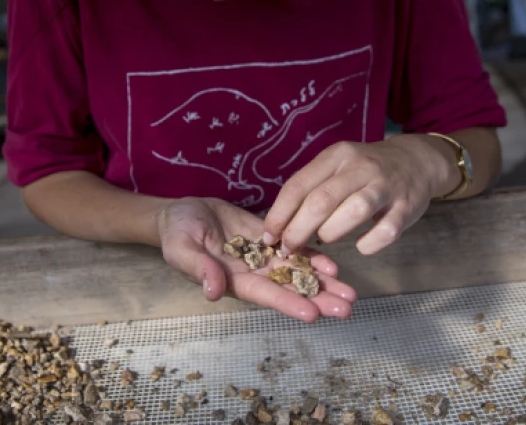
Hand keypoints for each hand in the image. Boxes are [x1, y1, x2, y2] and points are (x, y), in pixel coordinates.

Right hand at [157, 197, 356, 322]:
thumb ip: (198, 268)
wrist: (182, 212)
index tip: (312, 313)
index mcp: (233, 280)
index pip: (265, 294)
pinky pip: (293, 250)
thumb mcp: (180, 248)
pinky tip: (333, 265)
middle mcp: (253, 273)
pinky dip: (312, 258)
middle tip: (347, 308)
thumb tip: (213, 291)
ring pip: (296, 273)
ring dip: (322, 283)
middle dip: (317, 299)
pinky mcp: (267, 239)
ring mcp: (262, 258)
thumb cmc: (175, 233)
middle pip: (289, 289)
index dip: (288, 303)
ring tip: (349, 292)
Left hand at [263, 136, 451, 256]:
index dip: (279, 214)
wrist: (416, 160)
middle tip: (289, 248)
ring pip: (353, 211)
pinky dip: (368, 244)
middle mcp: (360, 167)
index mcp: (336, 156)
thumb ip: (312, 189)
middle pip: (322, 200)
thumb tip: (281, 225)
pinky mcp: (407, 207)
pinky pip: (384, 232)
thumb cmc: (365, 171)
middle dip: (298, 230)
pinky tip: (362, 245)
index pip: (299, 185)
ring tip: (325, 240)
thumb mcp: (337, 167)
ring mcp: (385, 186)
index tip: (269, 236)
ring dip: (331, 233)